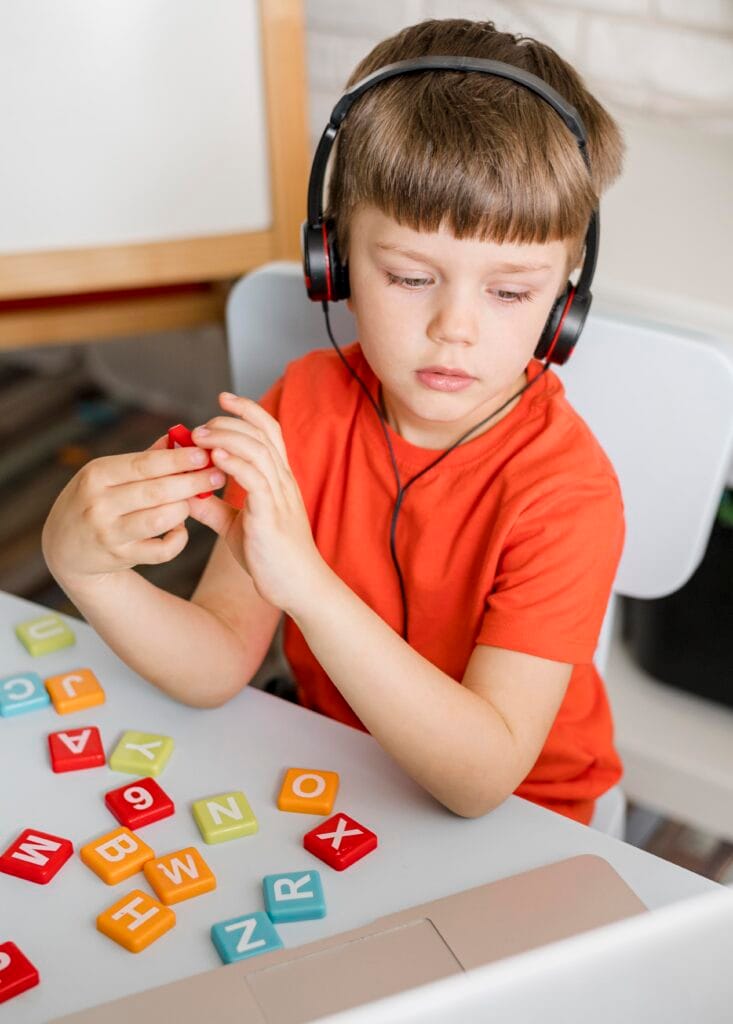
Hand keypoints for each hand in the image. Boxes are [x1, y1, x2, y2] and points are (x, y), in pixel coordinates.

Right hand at [41, 438, 225, 585]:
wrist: (65, 547)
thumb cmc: (97, 499)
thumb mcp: (108, 474)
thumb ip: (145, 457)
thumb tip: (181, 435)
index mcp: (97, 475)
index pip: (144, 464)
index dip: (177, 459)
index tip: (204, 454)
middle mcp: (100, 504)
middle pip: (157, 491)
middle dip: (193, 482)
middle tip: (218, 476)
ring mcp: (109, 533)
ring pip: (161, 520)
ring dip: (184, 509)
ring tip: (192, 501)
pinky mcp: (121, 557)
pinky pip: (162, 550)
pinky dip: (178, 538)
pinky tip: (179, 528)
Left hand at [185, 391, 325, 615]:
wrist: (296, 586)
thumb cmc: (270, 557)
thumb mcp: (236, 527)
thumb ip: (214, 508)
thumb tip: (186, 496)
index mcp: (278, 479)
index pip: (269, 430)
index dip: (248, 409)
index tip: (223, 399)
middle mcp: (283, 480)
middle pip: (262, 432)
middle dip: (228, 421)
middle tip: (198, 427)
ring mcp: (279, 495)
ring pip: (257, 449)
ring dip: (225, 436)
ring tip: (199, 437)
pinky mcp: (271, 514)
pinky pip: (255, 478)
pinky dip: (234, 462)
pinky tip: (214, 458)